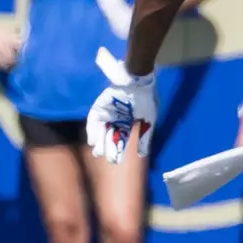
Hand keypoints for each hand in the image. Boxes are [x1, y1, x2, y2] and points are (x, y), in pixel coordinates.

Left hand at [86, 48, 156, 163]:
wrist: (138, 81)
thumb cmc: (146, 100)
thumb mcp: (149, 121)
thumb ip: (145, 138)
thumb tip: (142, 155)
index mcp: (128, 125)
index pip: (122, 141)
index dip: (118, 151)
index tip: (116, 161)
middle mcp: (117, 121)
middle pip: (110, 138)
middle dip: (107, 148)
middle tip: (105, 157)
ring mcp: (107, 114)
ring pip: (101, 131)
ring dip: (99, 141)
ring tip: (97, 151)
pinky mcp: (100, 107)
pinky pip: (93, 120)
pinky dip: (92, 130)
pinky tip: (92, 139)